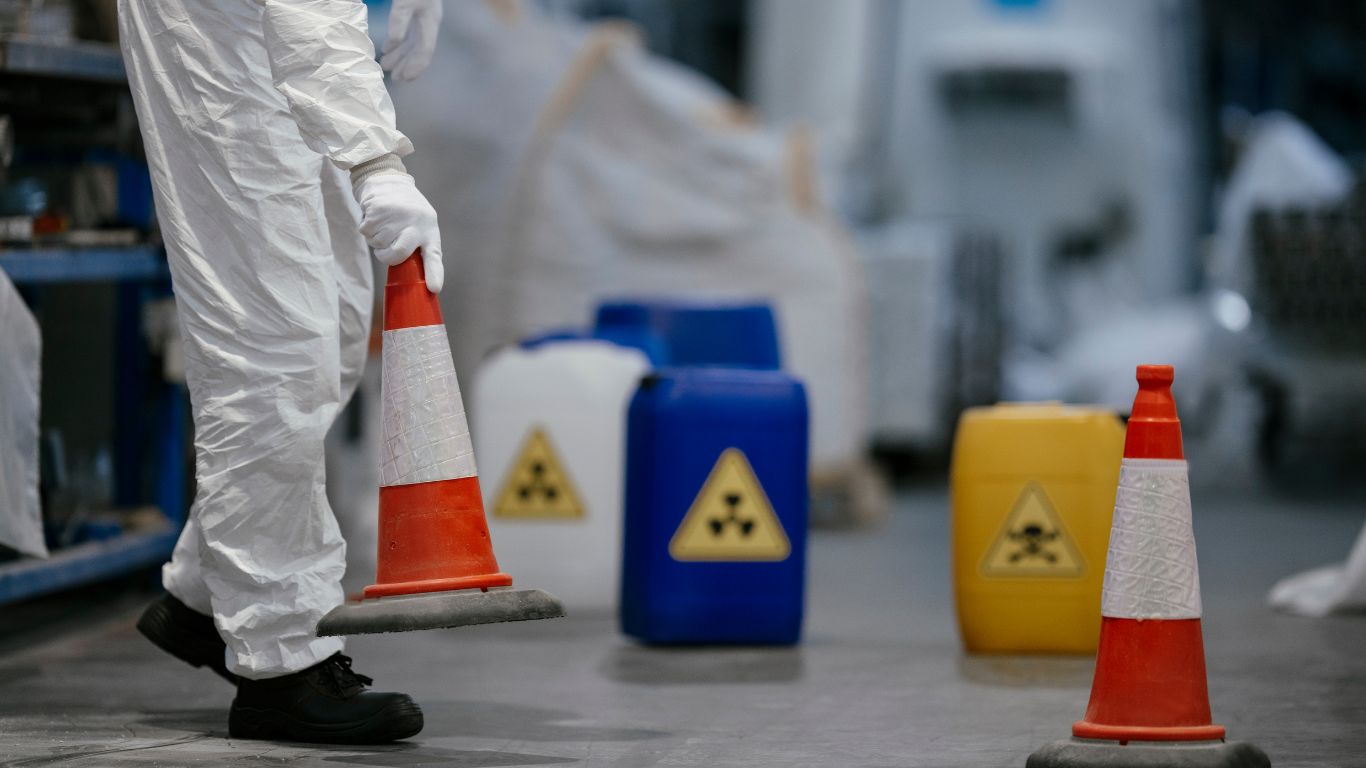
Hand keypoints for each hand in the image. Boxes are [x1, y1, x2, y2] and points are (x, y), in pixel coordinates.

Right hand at [355, 173, 443, 292]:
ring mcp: (395, 216)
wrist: (387, 179)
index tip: (434, 288)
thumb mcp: (420, 223)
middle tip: (387, 249)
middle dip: (388, 256)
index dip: (434, 273)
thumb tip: (413, 275)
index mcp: (429, 229)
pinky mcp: (377, 211)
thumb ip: (418, 244)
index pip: (434, 255)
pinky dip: (367, 229)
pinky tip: (376, 217)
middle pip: (397, 253)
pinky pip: (366, 233)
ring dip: (377, 240)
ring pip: (378, 245)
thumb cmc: (405, 210)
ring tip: (385, 224)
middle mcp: (415, 223)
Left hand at [381, 0, 441, 82]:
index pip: (425, 50)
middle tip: (394, 78)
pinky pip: (408, 32)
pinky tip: (386, 48)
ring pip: (412, 41)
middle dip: (407, 64)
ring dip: (400, 55)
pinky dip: (397, 43)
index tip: (404, 78)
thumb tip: (394, 42)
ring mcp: (422, 16)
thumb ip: (400, 20)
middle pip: (419, 49)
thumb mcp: (405, 2)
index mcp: (430, 22)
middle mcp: (429, 22)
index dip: (416, 67)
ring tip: (386, 65)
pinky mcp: (414, 9)